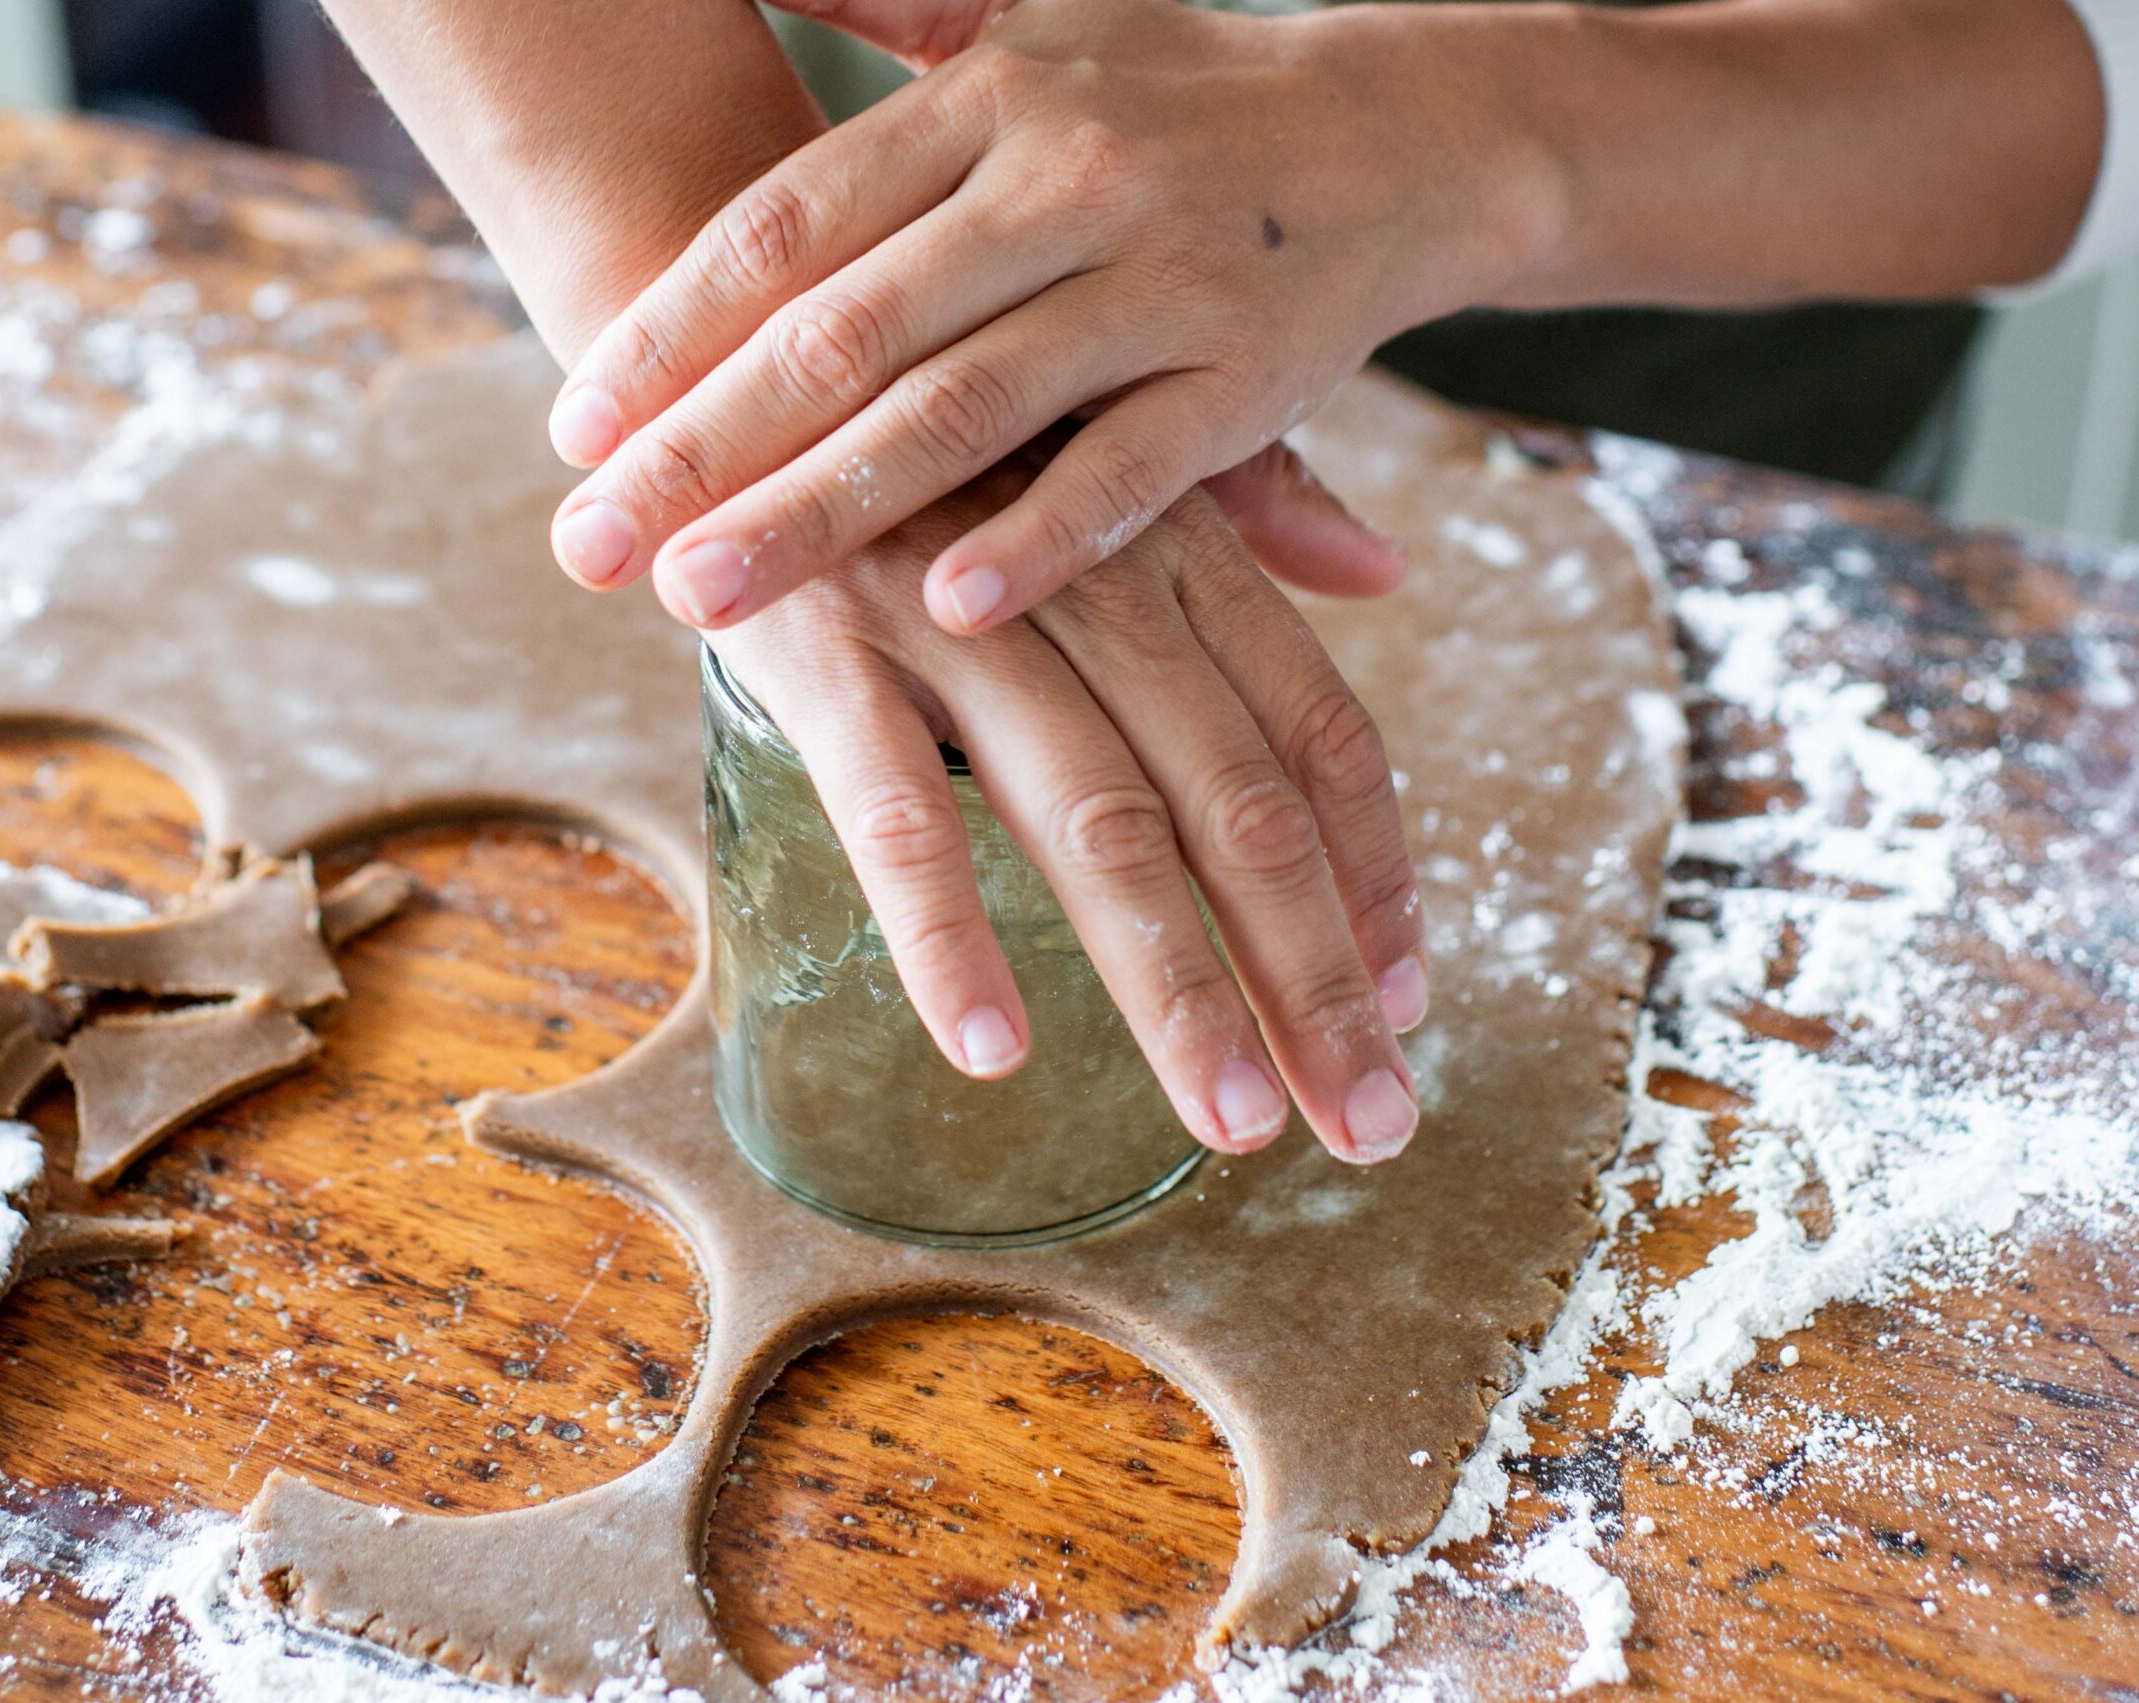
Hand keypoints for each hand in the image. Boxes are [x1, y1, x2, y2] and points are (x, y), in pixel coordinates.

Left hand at [544, 0, 1552, 631]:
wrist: (1402, 133)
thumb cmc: (1176, 91)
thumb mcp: (1031, 18)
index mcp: (986, 104)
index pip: (790, 228)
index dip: (672, 330)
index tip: (575, 425)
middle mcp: (1061, 184)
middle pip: (845, 333)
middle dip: (702, 450)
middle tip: (590, 545)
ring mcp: (1157, 285)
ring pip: (960, 412)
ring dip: (822, 512)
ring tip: (704, 598)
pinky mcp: (1244, 382)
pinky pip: (1128, 473)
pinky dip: (1040, 539)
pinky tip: (945, 605)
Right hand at [708, 466, 1427, 1162]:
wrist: (730, 324)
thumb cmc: (929, 418)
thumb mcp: (1098, 449)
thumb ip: (1253, 510)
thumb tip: (1389, 570)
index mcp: (1175, 548)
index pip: (1317, 727)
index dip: (1375, 875)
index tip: (1408, 1007)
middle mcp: (1095, 585)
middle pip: (1242, 806)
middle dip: (1312, 979)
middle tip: (1367, 1125)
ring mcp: (962, 617)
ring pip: (1102, 824)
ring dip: (1175, 988)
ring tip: (1232, 1120)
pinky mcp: (830, 647)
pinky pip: (902, 810)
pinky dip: (951, 931)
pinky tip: (994, 1046)